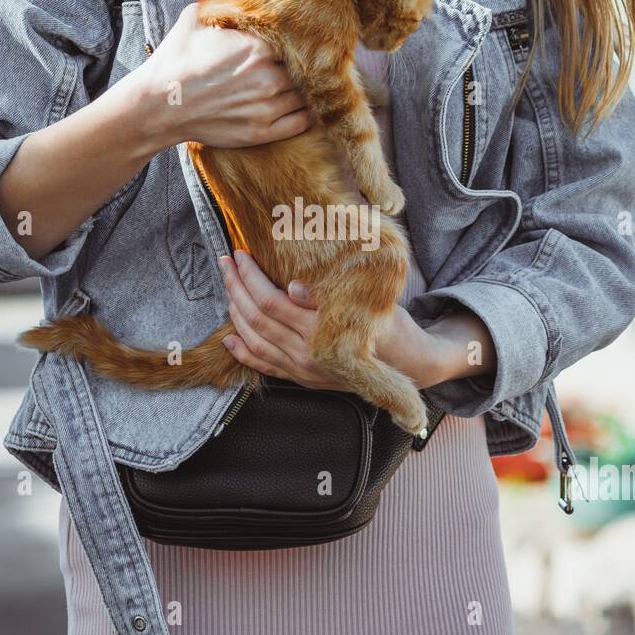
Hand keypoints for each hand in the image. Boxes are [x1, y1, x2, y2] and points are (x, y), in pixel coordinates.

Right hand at [123, 4, 313, 149]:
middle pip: (304, 69)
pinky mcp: (261, 132)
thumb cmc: (174, 61)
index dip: (296, 41)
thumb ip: (221, 6)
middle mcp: (267, 77)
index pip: (295, 41)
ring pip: (305, 96)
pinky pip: (301, 123)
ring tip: (301, 85)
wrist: (157, 105)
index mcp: (256, 47)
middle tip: (299, 64)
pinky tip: (303, 107)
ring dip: (305, 90)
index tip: (293, 42)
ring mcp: (266, 107)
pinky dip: (307, 115)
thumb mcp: (193, 21)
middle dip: (301, 66)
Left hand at [216, 249, 450, 390]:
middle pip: (257, 319)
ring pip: (255, 341)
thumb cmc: (388, 324)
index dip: (251, 277)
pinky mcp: (302, 379)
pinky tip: (229, 337)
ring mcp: (303, 371)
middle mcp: (308, 356)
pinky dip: (243, 352)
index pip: (272, 302)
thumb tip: (292, 287)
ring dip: (234, 313)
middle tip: (225, 262)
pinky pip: (264, 366)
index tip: (241, 254)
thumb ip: (327, 297)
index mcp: (322, 334)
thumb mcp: (366, 304)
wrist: (409, 365)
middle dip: (235, 287)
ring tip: (226, 286)